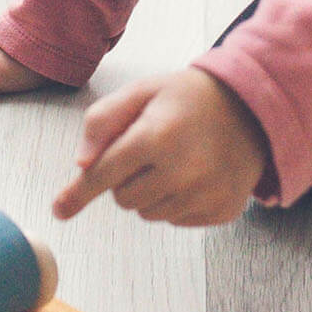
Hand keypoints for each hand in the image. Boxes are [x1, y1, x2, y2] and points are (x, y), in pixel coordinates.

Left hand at [51, 67, 270, 226]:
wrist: (252, 108)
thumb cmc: (189, 98)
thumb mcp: (142, 91)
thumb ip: (103, 120)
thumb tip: (82, 164)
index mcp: (157, 136)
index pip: (104, 174)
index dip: (78, 192)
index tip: (59, 210)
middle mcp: (182, 171)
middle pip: (123, 198)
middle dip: (126, 177)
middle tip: (150, 149)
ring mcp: (204, 195)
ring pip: (148, 213)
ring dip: (151, 191)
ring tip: (175, 159)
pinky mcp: (220, 211)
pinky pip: (176, 219)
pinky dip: (176, 201)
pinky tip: (194, 174)